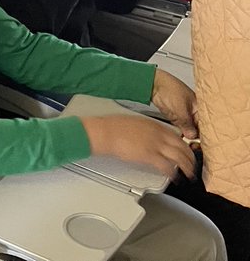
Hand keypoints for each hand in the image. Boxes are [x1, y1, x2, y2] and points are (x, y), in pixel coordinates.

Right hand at [81, 114, 195, 178]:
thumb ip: (149, 130)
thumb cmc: (115, 127)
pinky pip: (167, 166)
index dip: (186, 147)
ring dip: (187, 168)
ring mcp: (155, 145)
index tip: (188, 153)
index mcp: (156, 126)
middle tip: (193, 166)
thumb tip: (154, 138)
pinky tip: (175, 178)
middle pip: (183, 148)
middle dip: (191, 159)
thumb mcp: (136, 123)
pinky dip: (173, 174)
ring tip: (189, 175)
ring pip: (179, 158)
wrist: (107, 132)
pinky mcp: (149, 156)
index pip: (178, 137)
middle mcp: (159, 135)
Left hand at [151, 68, 199, 140]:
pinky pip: (182, 128)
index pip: (207, 125)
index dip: (205, 135)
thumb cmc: (170, 89)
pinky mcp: (177, 117)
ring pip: (190, 130)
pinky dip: (181, 133)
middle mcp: (195, 112)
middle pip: (200, 129)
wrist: (154, 85)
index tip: (202, 143)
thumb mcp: (180, 109)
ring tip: (189, 143)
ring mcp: (186, 115)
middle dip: (197, 137)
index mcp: (200, 108)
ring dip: (189, 136)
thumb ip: (187, 124)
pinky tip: (181, 138)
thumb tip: (193, 136)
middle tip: (194, 145)